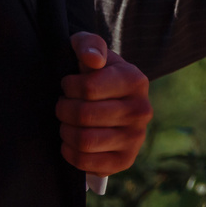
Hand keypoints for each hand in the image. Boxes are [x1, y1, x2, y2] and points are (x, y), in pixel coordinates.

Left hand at [57, 32, 152, 174]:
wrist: (110, 103)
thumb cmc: (94, 73)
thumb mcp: (90, 50)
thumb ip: (88, 44)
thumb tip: (93, 60)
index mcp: (135, 80)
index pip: (88, 88)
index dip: (69, 87)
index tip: (69, 85)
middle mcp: (142, 110)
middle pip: (84, 115)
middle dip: (63, 110)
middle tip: (63, 105)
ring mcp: (136, 138)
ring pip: (84, 140)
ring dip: (65, 131)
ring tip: (66, 123)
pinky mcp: (125, 160)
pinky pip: (87, 163)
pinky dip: (70, 152)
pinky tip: (70, 141)